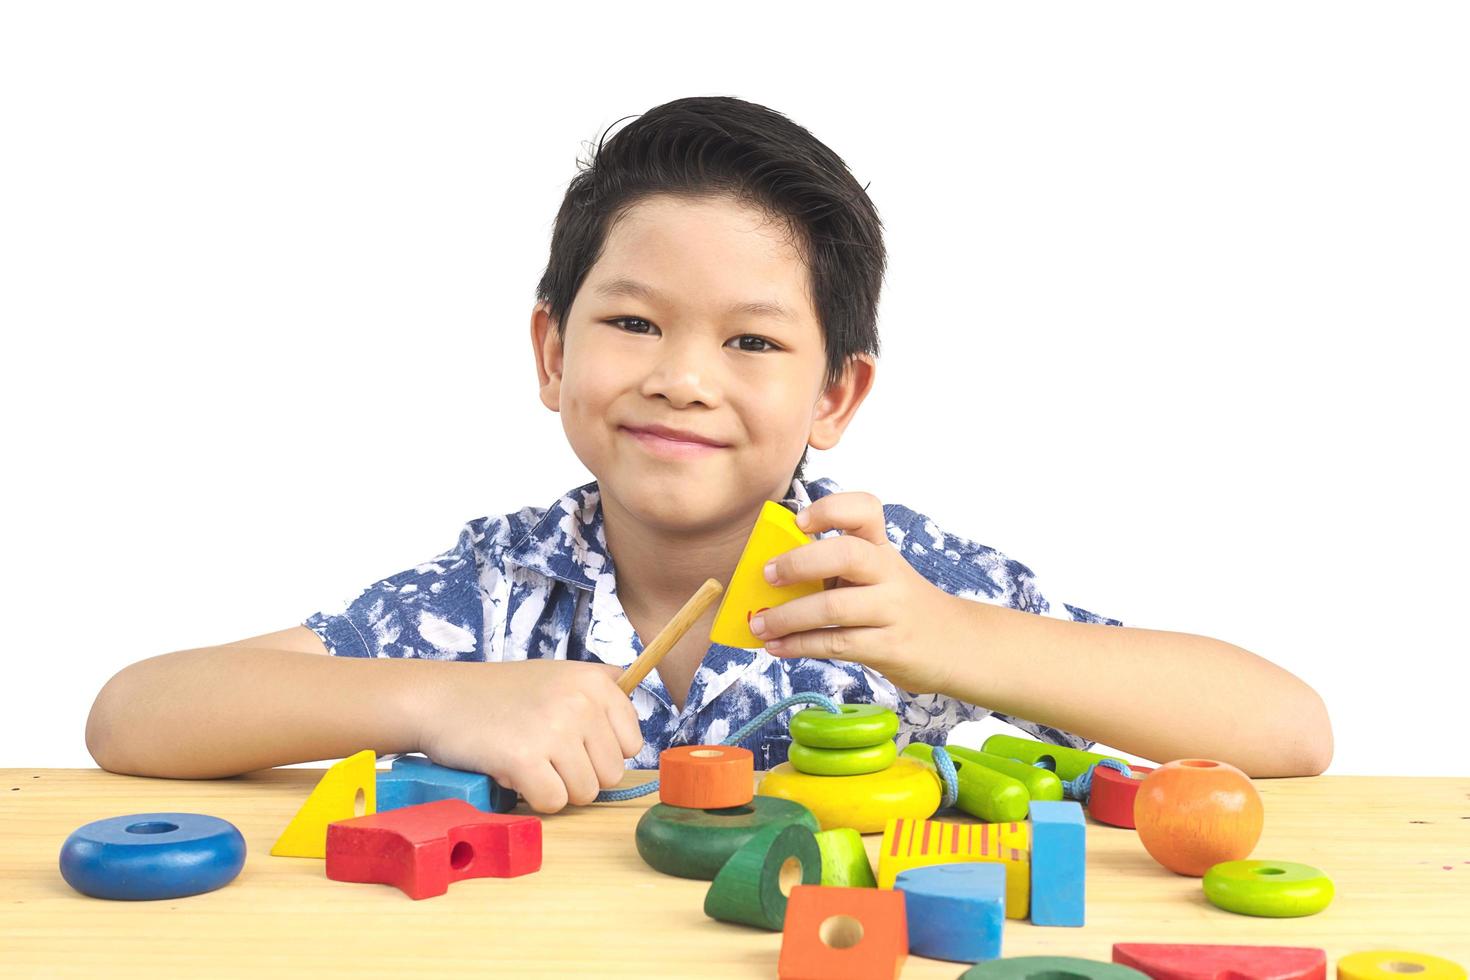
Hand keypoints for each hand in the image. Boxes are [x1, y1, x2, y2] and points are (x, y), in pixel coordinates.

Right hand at [412, 660, 643, 812]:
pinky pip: (553, 803)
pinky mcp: (524, 759)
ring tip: (529, 760)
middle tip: (545, 754)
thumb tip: (634, 680)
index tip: (574, 744)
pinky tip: (514, 774)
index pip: (632, 744)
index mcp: (595, 682)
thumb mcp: (558, 672)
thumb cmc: (501, 692)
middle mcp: (580, 702)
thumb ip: (598, 682)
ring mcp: (554, 730)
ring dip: (557, 788)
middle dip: (580, 775)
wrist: (441, 698)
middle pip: (612, 774)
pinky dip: (534, 799)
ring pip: (586, 793)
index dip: (602, 753)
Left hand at [749, 491, 961, 694]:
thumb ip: (834, 568)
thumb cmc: (897, 606)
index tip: (801, 522)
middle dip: (799, 563)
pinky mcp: (889, 647)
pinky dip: (800, 645)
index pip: (865, 509)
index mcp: (881, 548)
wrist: (953, 644)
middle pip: (846, 554)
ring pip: (833, 607)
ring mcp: (892, 610)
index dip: (831, 509)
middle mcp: (889, 572)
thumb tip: (770, 576)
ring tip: (760, 625)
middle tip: (768, 575)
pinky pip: (837, 644)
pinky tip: (777, 647)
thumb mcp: (876, 576)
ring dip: (787, 617)